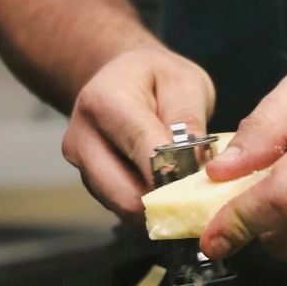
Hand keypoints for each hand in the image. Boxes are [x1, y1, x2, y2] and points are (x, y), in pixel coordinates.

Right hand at [62, 45, 214, 219]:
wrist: (124, 78)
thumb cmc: (158, 78)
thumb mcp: (184, 83)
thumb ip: (188, 120)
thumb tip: (194, 163)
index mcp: (104, 103)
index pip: (144, 152)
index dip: (179, 172)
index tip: (206, 178)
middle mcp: (81, 138)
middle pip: (126, 195)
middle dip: (166, 198)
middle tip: (197, 188)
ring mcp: (81, 165)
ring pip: (123, 207)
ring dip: (157, 203)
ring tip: (181, 181)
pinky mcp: (89, 183)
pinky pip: (122, 207)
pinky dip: (148, 203)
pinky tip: (164, 184)